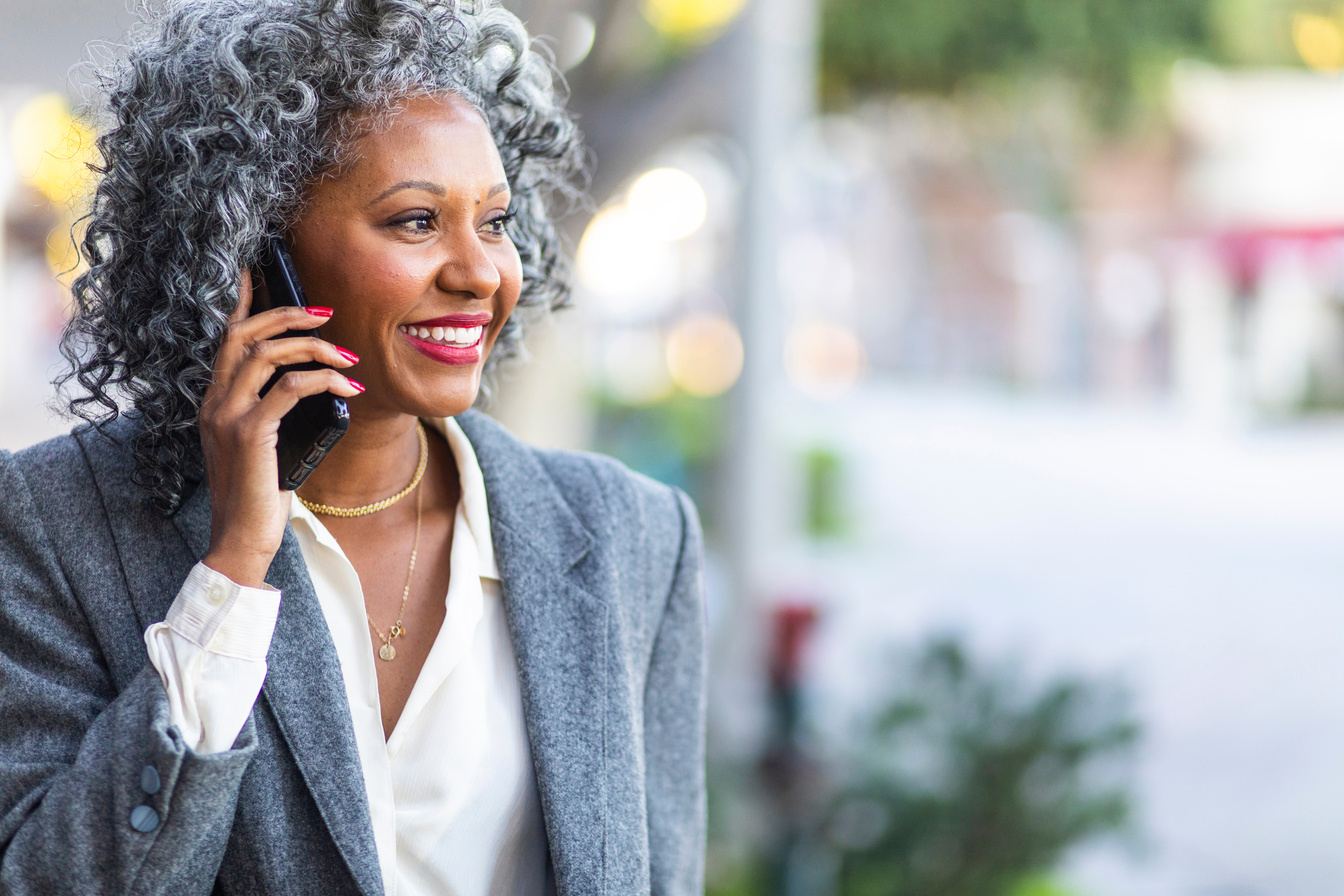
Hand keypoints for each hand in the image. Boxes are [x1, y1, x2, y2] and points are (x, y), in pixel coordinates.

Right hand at [199, 270, 361, 586]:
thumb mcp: (269, 445)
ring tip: (348, 358)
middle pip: (245, 334)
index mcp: (215, 401)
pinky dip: (323, 381)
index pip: (226, 338)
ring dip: (314, 348)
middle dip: (288, 314)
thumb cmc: (260, 497)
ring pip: (267, 354)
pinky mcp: (248, 434)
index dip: (243, 301)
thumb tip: (318, 388)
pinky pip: (289, 389)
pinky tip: (348, 391)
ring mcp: (227, 416)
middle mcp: (214, 402)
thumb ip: (278, 413)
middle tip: (327, 313)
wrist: (241, 543)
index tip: (260, 272)